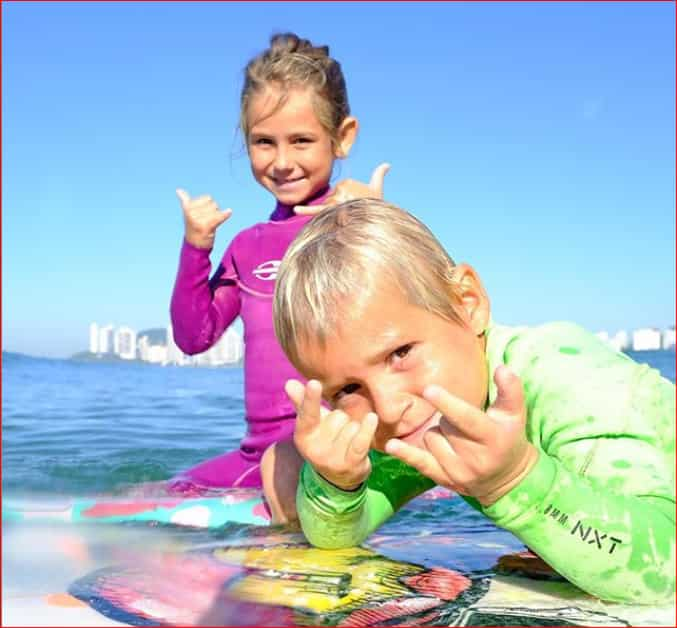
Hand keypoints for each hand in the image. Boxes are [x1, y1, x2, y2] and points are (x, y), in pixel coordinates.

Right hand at [176, 188, 231, 249]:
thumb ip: (185, 200)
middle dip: (213, 211)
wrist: (194, 245)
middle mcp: (191, 212)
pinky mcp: (205, 226)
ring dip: (216, 216)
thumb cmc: (193, 226)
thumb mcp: (188, 212)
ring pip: (216, 210)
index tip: (202, 214)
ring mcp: (198, 219)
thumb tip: (178, 190)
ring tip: (209, 224)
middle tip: (206, 220)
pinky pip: (218, 217)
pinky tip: (229, 211)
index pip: (208, 198)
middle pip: (213, 204)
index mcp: (187, 207)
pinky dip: (225, 214)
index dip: (209, 205)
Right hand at [286, 379, 377, 490]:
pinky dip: (367, 428)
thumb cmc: (325, 440)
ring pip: (351, 426)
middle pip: (338, 417)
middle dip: (343, 419)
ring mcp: (332, 459)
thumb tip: (289, 382)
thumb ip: (302, 403)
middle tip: (339, 431)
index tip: (314, 382)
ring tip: (348, 440)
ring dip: (355, 428)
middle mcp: (314, 449)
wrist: (339, 477)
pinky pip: (361, 441)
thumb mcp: (313, 424)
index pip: (308, 414)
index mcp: (303, 436)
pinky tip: (372, 418)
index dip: (311, 398)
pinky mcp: (350, 465)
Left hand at [294, 162, 390, 214]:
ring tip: (349, 219)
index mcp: (346, 183)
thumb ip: (378, 176)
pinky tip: (296, 209)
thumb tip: (387, 164)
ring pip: (327, 210)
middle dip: (338, 211)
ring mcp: (335, 200)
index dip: (345, 203)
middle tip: (353, 215)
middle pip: (331, 202)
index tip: (356, 207)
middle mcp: (339, 190)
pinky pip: (315, 210)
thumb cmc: (376, 206)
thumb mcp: (377, 190)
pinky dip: (305, 210)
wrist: (377, 220)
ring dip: (335, 217)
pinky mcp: (331, 210)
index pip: (337, 194)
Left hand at [384, 366, 538, 506]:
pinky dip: (406, 453)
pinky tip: (391, 445)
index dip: (448, 404)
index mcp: (493, 438)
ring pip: (430, 439)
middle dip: (448, 418)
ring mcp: (459, 471)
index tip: (428, 390)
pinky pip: (420, 463)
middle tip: (462, 423)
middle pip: (445, 425)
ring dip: (437, 432)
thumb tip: (502, 367)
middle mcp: (476, 458)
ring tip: (456, 437)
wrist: (507, 479)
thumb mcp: (515, 414)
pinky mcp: (446, 480)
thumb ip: (510, 390)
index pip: (467, 419)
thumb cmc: (509, 436)